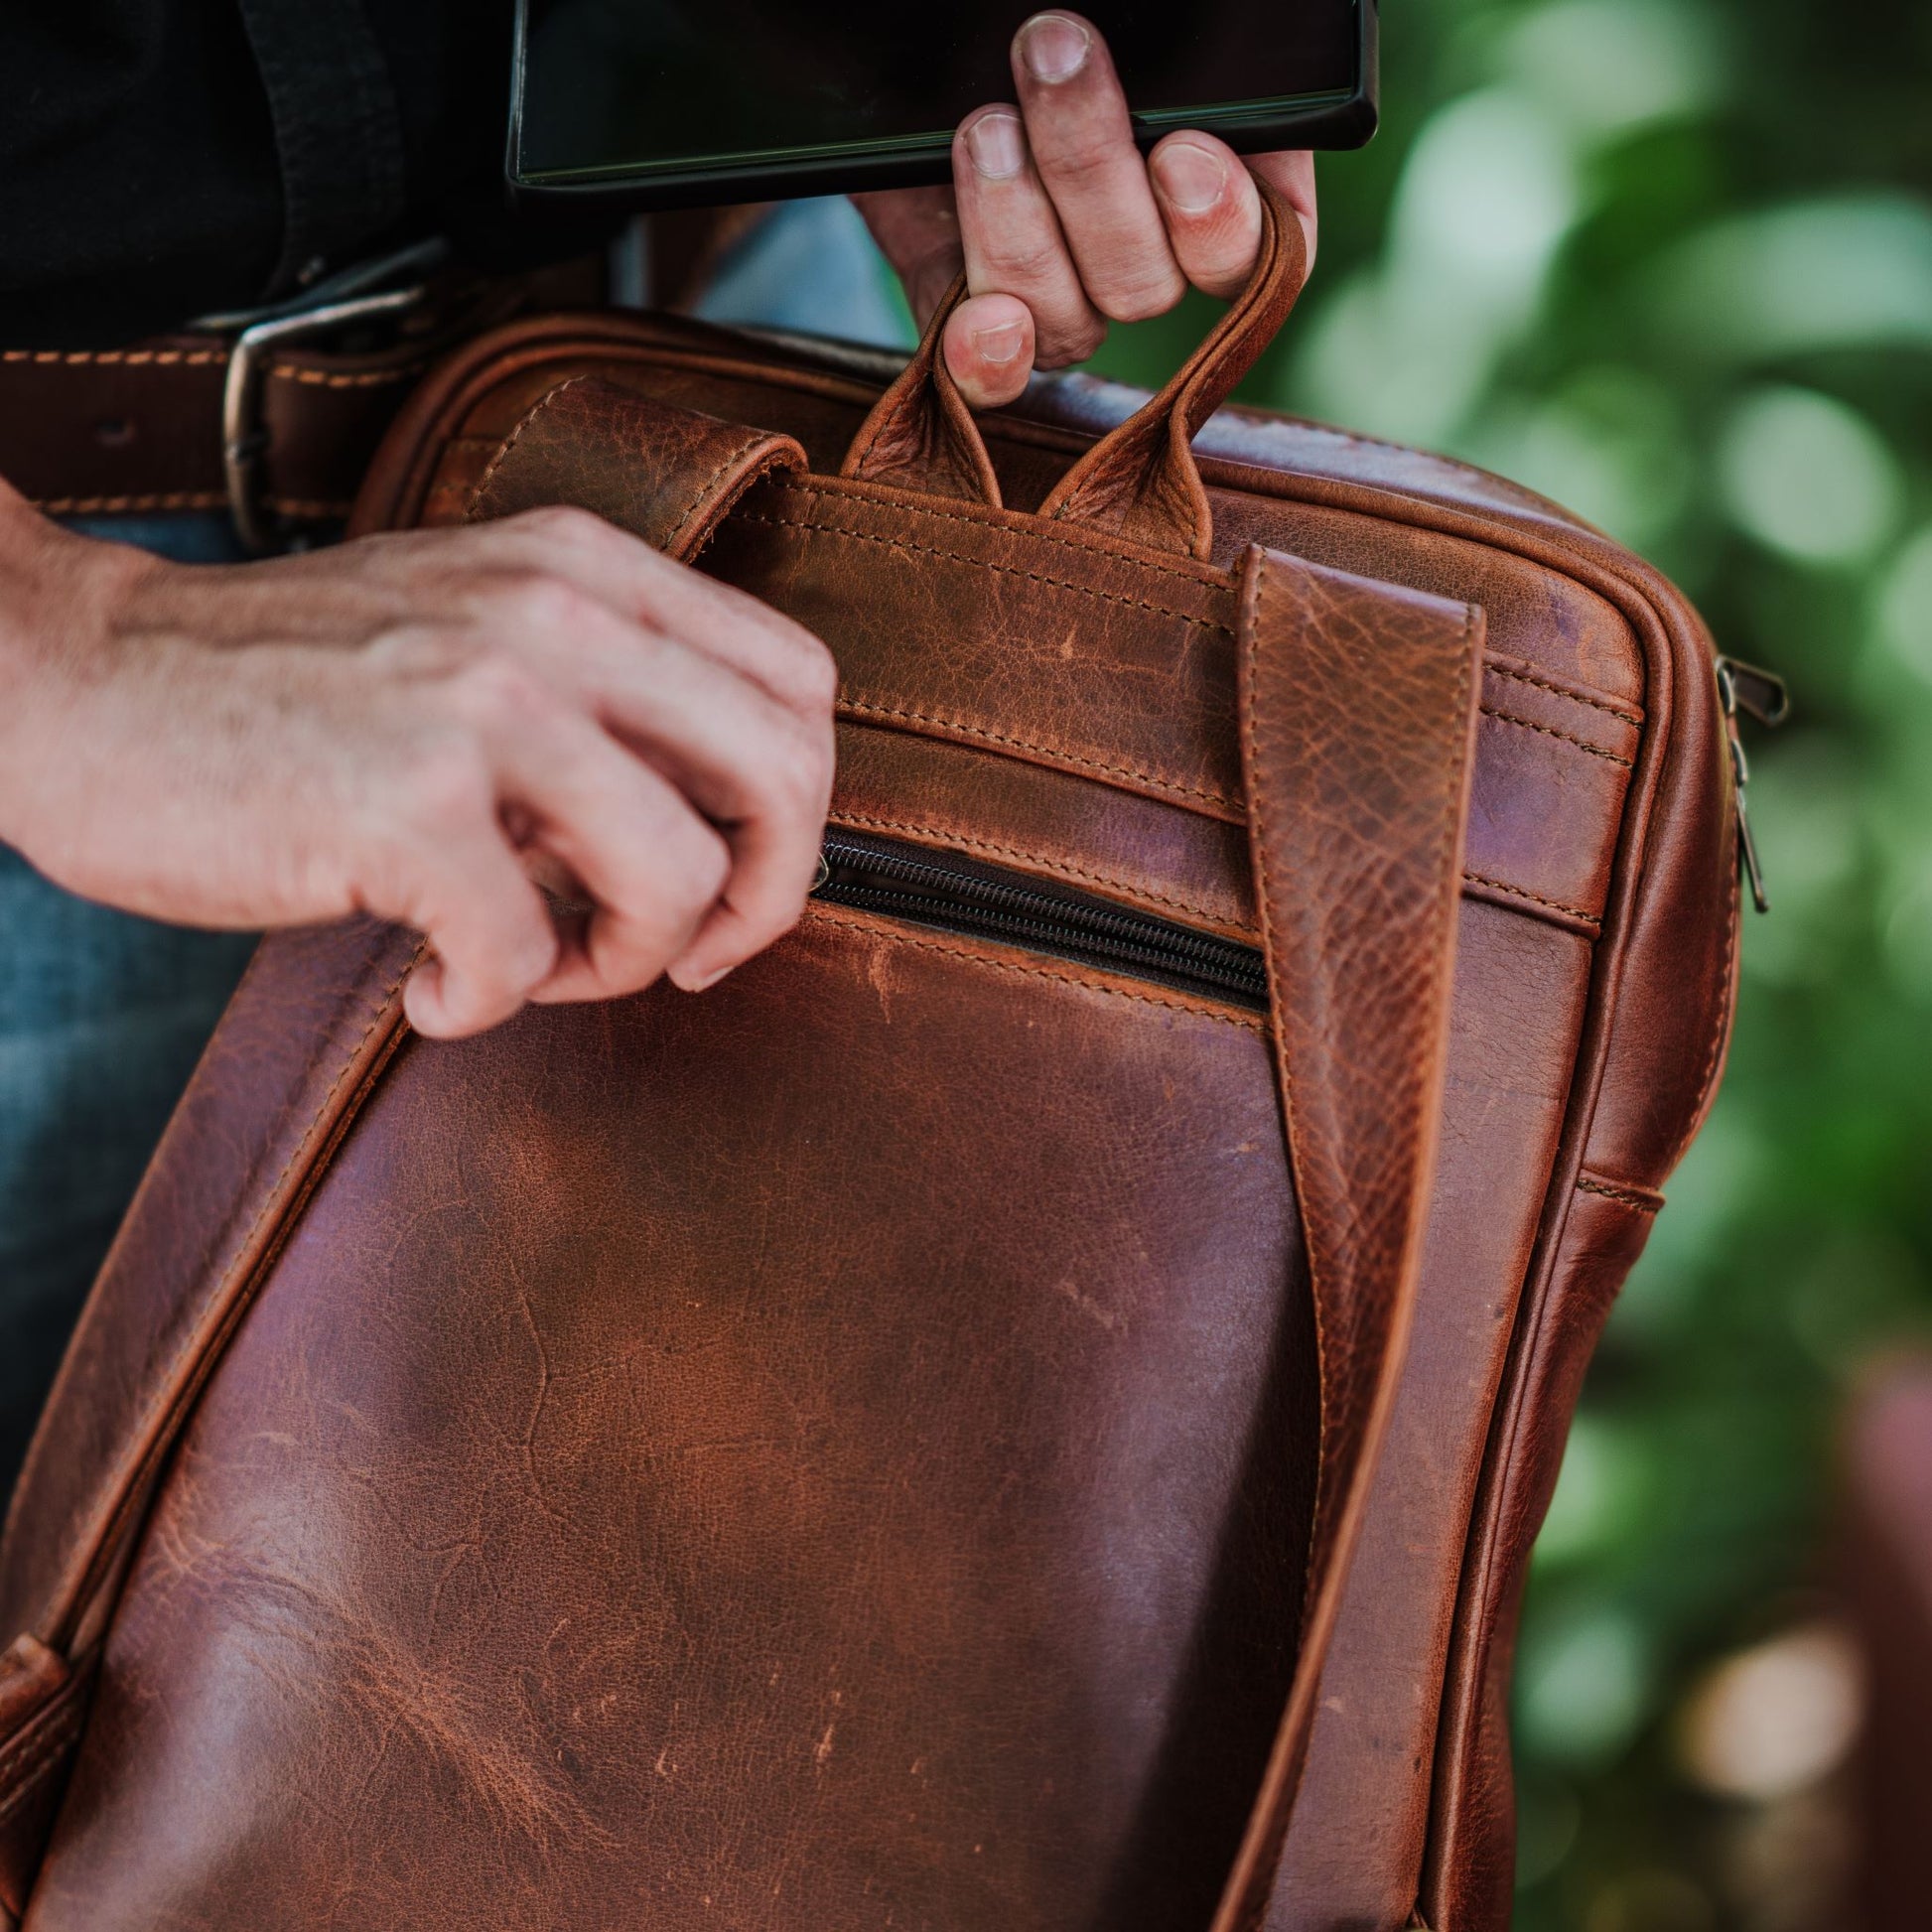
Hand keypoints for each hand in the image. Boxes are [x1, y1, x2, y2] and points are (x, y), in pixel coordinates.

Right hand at [0, 490, 836, 1038]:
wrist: (85, 682)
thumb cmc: (290, 687)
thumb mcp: (477, 635)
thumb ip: (607, 703)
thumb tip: (726, 839)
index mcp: (590, 572)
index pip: (801, 685)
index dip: (799, 812)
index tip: (730, 882)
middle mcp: (558, 615)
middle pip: (787, 775)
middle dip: (759, 902)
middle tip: (683, 955)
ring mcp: (485, 701)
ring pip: (681, 877)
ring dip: (624, 966)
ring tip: (535, 969)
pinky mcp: (407, 800)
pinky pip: (526, 955)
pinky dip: (486, 1005)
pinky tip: (429, 986)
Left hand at [856, 9, 1317, 410]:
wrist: (936, 25)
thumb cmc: (1049, 9)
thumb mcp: (1143, 22)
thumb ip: (1188, 64)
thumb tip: (1208, 85)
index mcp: (1211, 186)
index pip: (1257, 254)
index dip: (1221, 227)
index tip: (1181, 154)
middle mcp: (1141, 254)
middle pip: (1143, 287)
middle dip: (1092, 172)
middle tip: (1048, 53)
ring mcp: (1056, 294)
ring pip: (1070, 325)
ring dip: (1022, 230)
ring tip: (984, 127)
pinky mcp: (965, 311)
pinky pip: (987, 378)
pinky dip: (985, 361)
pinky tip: (983, 325)